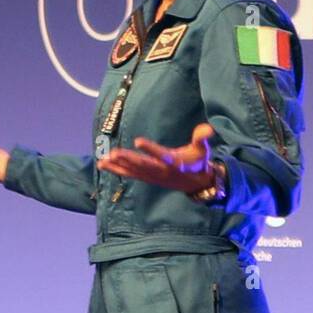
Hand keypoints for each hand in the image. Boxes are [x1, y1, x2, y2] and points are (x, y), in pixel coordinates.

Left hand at [97, 122, 215, 193]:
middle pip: (143, 165)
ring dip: (118, 166)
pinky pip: (130, 175)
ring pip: (133, 172)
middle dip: (128, 160)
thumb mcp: (203, 149)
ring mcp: (153, 176)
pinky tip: (103, 165)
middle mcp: (161, 171)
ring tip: (104, 161)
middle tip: (114, 153)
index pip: (161, 155)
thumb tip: (209, 128)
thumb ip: (202, 137)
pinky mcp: (147, 178)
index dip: (150, 149)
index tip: (138, 141)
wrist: (196, 183)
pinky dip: (116, 170)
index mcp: (175, 163)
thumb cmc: (198, 161)